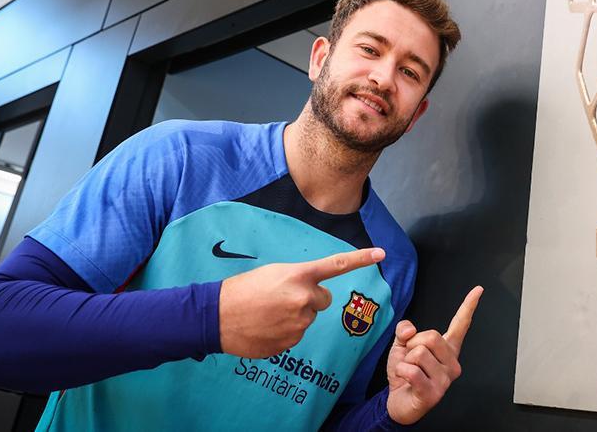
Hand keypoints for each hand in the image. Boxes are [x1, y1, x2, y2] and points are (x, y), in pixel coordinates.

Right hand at [219, 248, 384, 356]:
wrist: (215, 316)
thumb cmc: (241, 290)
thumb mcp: (272, 273)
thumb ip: (297, 280)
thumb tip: (312, 293)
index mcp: (298, 276)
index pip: (336, 266)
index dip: (360, 259)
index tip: (381, 253)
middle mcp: (303, 299)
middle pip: (323, 299)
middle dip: (309, 299)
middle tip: (283, 298)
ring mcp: (298, 324)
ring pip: (308, 319)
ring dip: (294, 316)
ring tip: (268, 313)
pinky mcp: (290, 343)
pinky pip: (296, 336)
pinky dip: (284, 332)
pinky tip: (265, 327)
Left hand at [386, 286, 482, 424]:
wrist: (399, 402)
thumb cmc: (405, 374)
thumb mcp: (402, 346)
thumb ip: (405, 330)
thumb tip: (410, 328)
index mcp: (447, 349)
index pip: (460, 324)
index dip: (469, 306)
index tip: (478, 290)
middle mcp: (452, 363)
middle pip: (432, 336)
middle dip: (413, 344)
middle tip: (411, 358)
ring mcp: (445, 379)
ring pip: (419, 353)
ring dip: (405, 360)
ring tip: (409, 371)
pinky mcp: (434, 393)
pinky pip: (412, 371)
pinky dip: (401, 371)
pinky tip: (405, 380)